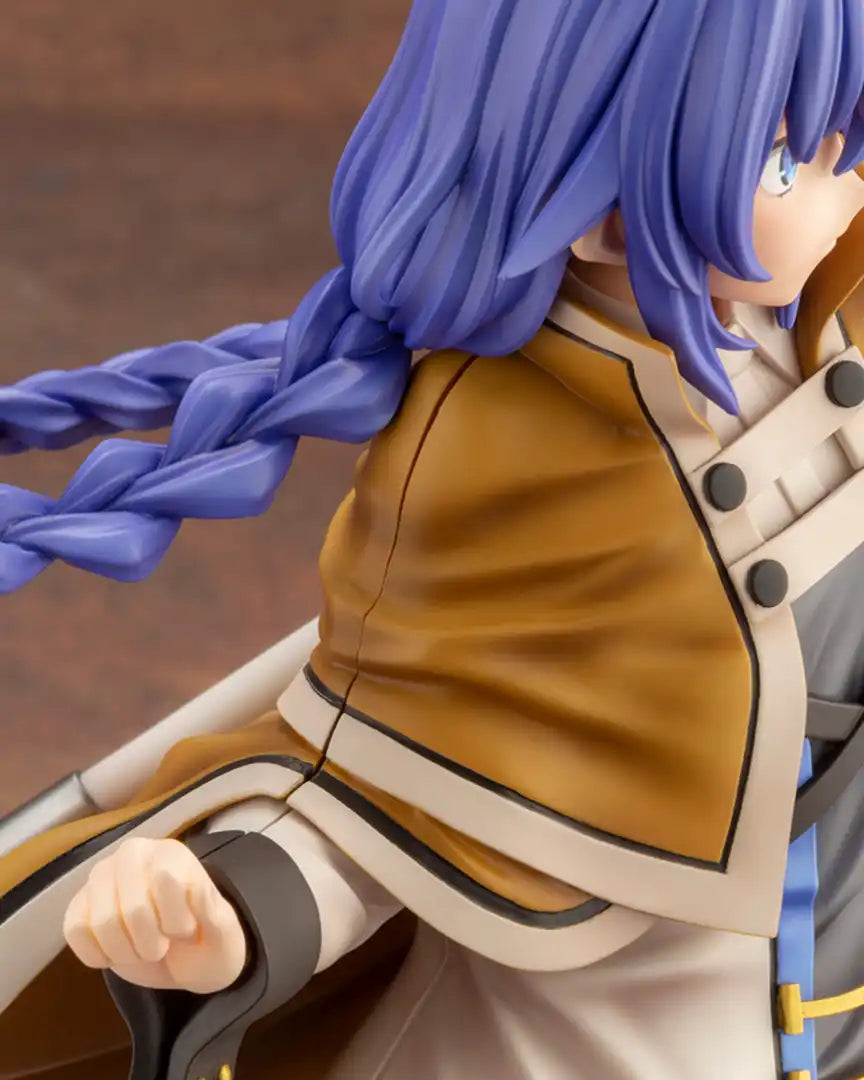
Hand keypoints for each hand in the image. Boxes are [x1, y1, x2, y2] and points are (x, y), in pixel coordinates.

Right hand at [63, 836, 247, 992]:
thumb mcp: (223, 932)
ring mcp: (101, 877)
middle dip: (151, 943)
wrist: (181, 959)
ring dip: (126, 953)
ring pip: (101, 923)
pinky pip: (75, 931)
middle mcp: (132, 855)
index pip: (164, 880)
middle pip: (132, 910)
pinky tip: (117, 952)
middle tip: (163, 946)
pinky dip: (98, 954)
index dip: (177, 922)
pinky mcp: (79, 904)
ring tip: (141, 949)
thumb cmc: (204, 941)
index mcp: (171, 854)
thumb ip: (211, 909)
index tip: (188, 929)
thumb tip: (189, 883)